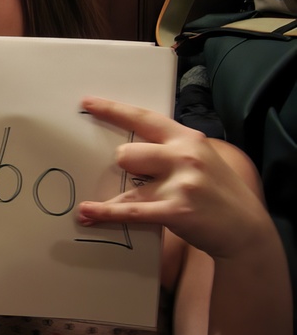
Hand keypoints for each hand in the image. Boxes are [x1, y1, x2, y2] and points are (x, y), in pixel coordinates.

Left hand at [77, 97, 271, 258]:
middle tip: (131, 179)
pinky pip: (131, 210)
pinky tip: (86, 213)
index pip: (144, 118)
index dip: (113, 110)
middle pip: (127, 154)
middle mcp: (184, 156)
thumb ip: (171, 148)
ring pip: (128, 184)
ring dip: (110, 198)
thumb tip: (132, 146)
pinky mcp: (176, 211)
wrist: (247, 230)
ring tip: (87, 207)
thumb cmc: (218, 192)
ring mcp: (181, 184)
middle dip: (122, 167)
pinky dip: (105, 213)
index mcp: (187, 138)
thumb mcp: (201, 158)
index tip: (88, 103)